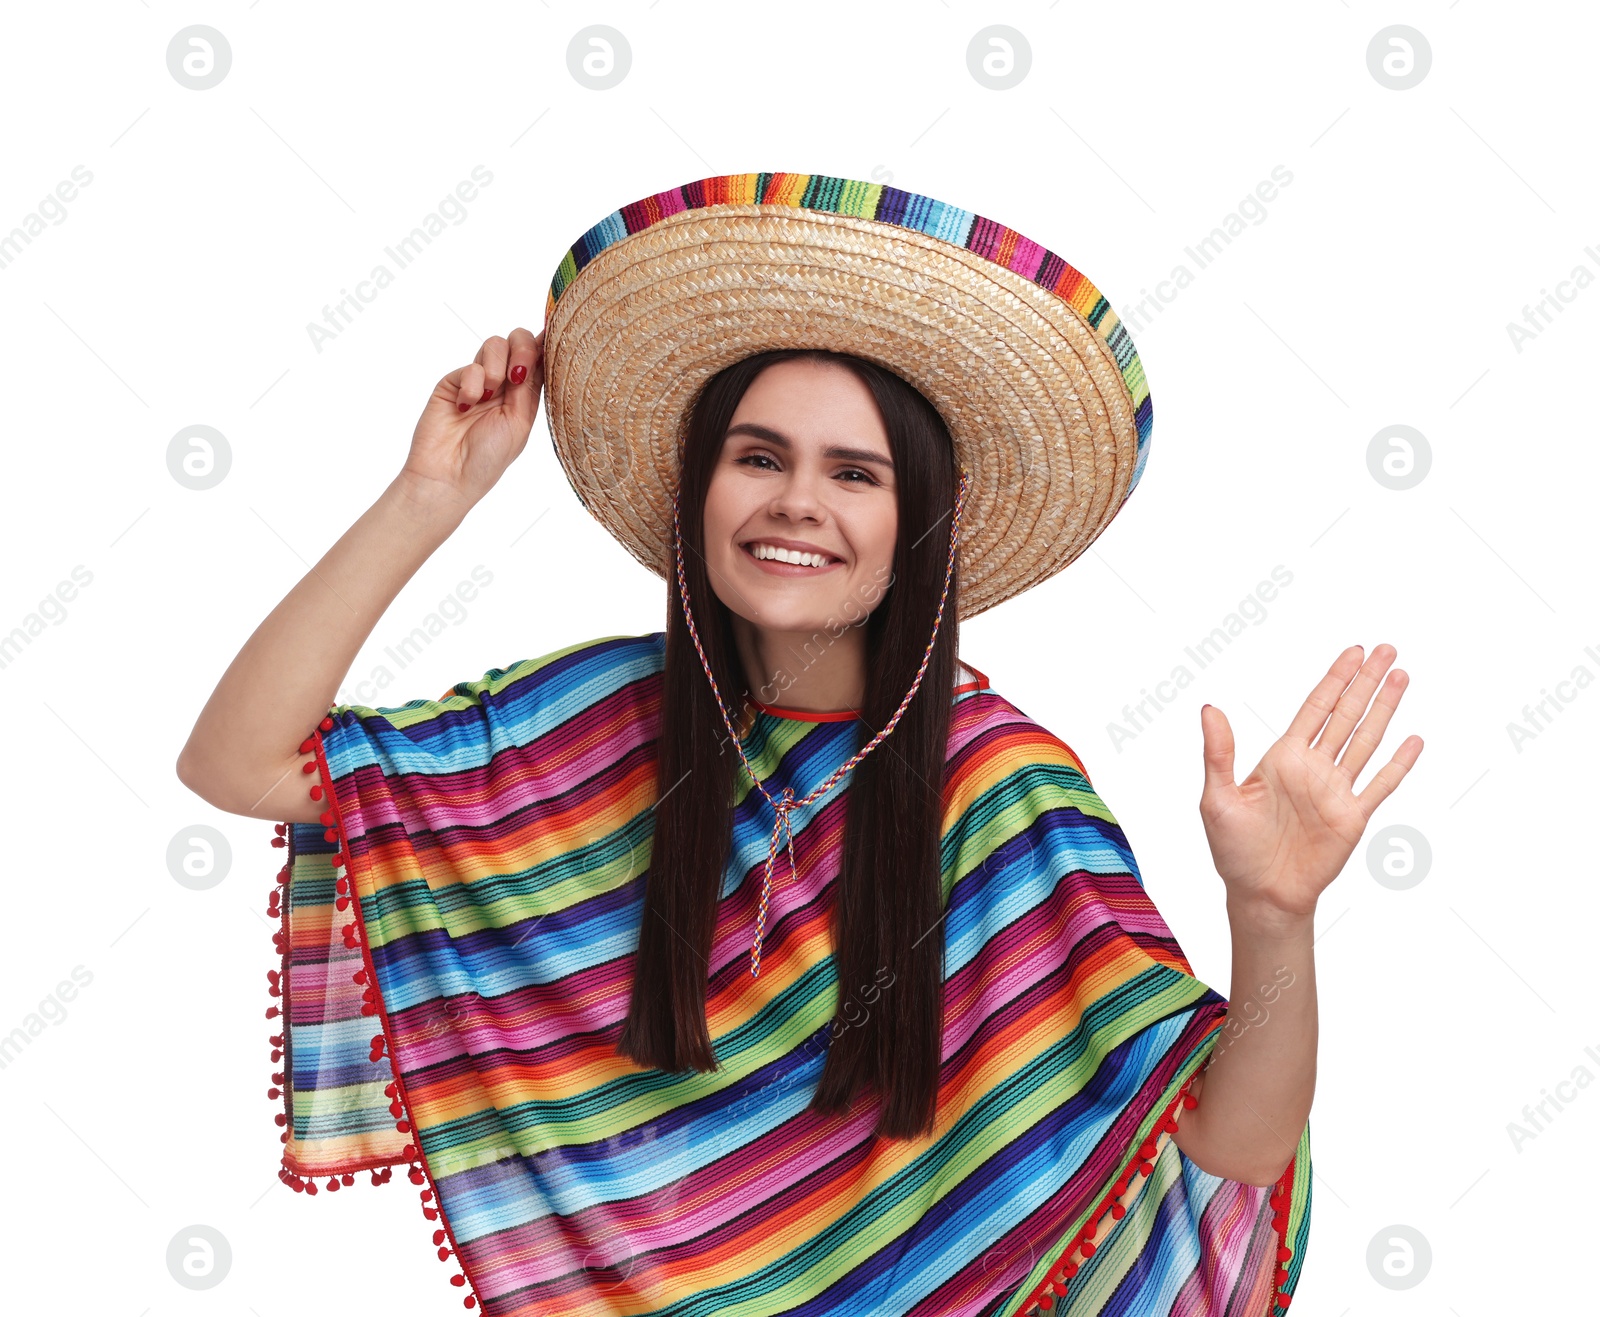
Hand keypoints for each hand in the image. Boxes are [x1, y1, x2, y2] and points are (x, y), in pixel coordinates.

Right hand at [400, 326, 545, 513]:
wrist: (448, 475)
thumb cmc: (488, 458)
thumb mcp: (520, 422)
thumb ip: (530, 385)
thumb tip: (546, 349)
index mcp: (525, 396)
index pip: (539, 358)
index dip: (546, 343)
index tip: (553, 334)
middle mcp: (504, 384)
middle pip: (518, 341)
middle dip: (521, 349)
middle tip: (516, 375)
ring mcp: (478, 381)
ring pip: (494, 345)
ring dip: (495, 367)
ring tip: (488, 396)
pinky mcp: (453, 382)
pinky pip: (470, 365)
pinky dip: (472, 384)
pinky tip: (465, 406)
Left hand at [1198, 643, 1422, 925]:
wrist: (1260, 895)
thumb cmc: (1233, 849)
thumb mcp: (1217, 798)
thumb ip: (1219, 753)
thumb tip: (1209, 708)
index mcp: (1283, 758)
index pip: (1316, 708)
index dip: (1335, 679)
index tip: (1353, 652)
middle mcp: (1313, 769)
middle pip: (1347, 715)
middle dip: (1366, 682)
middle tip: (1387, 649)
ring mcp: (1336, 792)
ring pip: (1367, 741)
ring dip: (1385, 710)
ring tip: (1401, 677)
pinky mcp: (1353, 819)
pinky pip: (1381, 786)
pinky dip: (1398, 763)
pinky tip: (1413, 739)